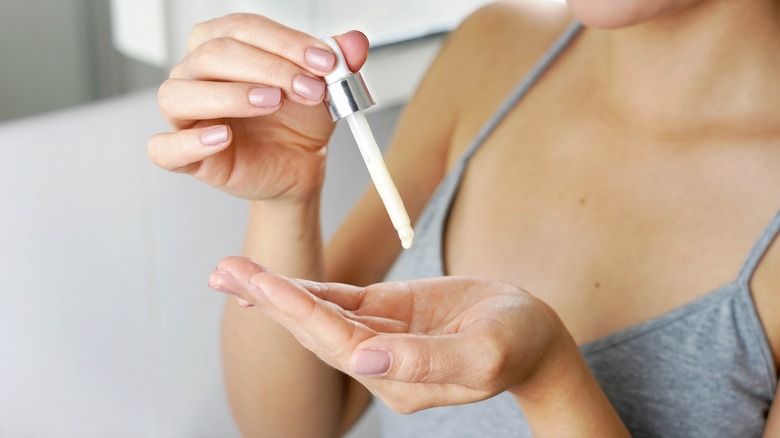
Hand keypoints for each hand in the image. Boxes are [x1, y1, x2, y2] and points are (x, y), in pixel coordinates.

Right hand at [148, 14, 368, 202]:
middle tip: (309, 88)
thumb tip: (354, 43)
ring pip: (179, 93)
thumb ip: (337, 62)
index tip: (325, 60)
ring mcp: (184, 114)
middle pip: (214, 54)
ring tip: (271, 102)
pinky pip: (165, 147)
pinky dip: (190, 141)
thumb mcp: (323, 88)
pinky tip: (223, 136)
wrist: (298, 165)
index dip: (285, 41)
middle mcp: (195, 74)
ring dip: (229, 95)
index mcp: (222, 45)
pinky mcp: (184, 155)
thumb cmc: (297, 121)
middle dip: (269, 68)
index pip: (243, 28)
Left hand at [208, 257, 567, 413]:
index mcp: (397, 378)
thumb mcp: (483, 353)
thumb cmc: (518, 343)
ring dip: (275, 292)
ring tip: (231, 270)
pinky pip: (338, 301)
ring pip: (318, 314)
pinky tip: (271, 282)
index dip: (299, 311)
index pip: (337, 343)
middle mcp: (377, 363)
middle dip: (269, 298)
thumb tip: (363, 363)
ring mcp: (378, 338)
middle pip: (313, 330)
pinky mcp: (384, 315)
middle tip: (224, 271)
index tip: (261, 283)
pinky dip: (305, 289)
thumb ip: (426, 363)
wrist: (531, 336)